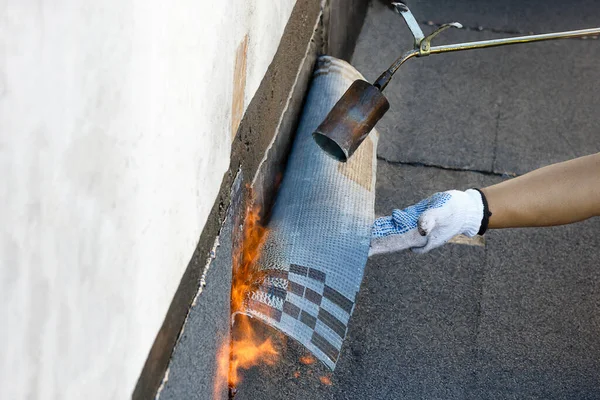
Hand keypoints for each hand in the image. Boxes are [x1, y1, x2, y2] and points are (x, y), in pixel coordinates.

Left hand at [369, 189, 483, 255]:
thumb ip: (431, 219)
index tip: (367, 250)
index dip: (382, 247)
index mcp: (421, 239)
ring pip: (393, 232)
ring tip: (362, 233)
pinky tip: (376, 221)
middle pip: (392, 241)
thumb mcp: (442, 213)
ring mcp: (415, 227)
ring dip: (380, 232)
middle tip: (358, 244)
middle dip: (376, 243)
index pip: (397, 245)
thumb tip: (420, 229)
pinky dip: (388, 222)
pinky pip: (398, 222)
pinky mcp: (415, 217)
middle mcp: (416, 236)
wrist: (464, 207)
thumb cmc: (454, 210)